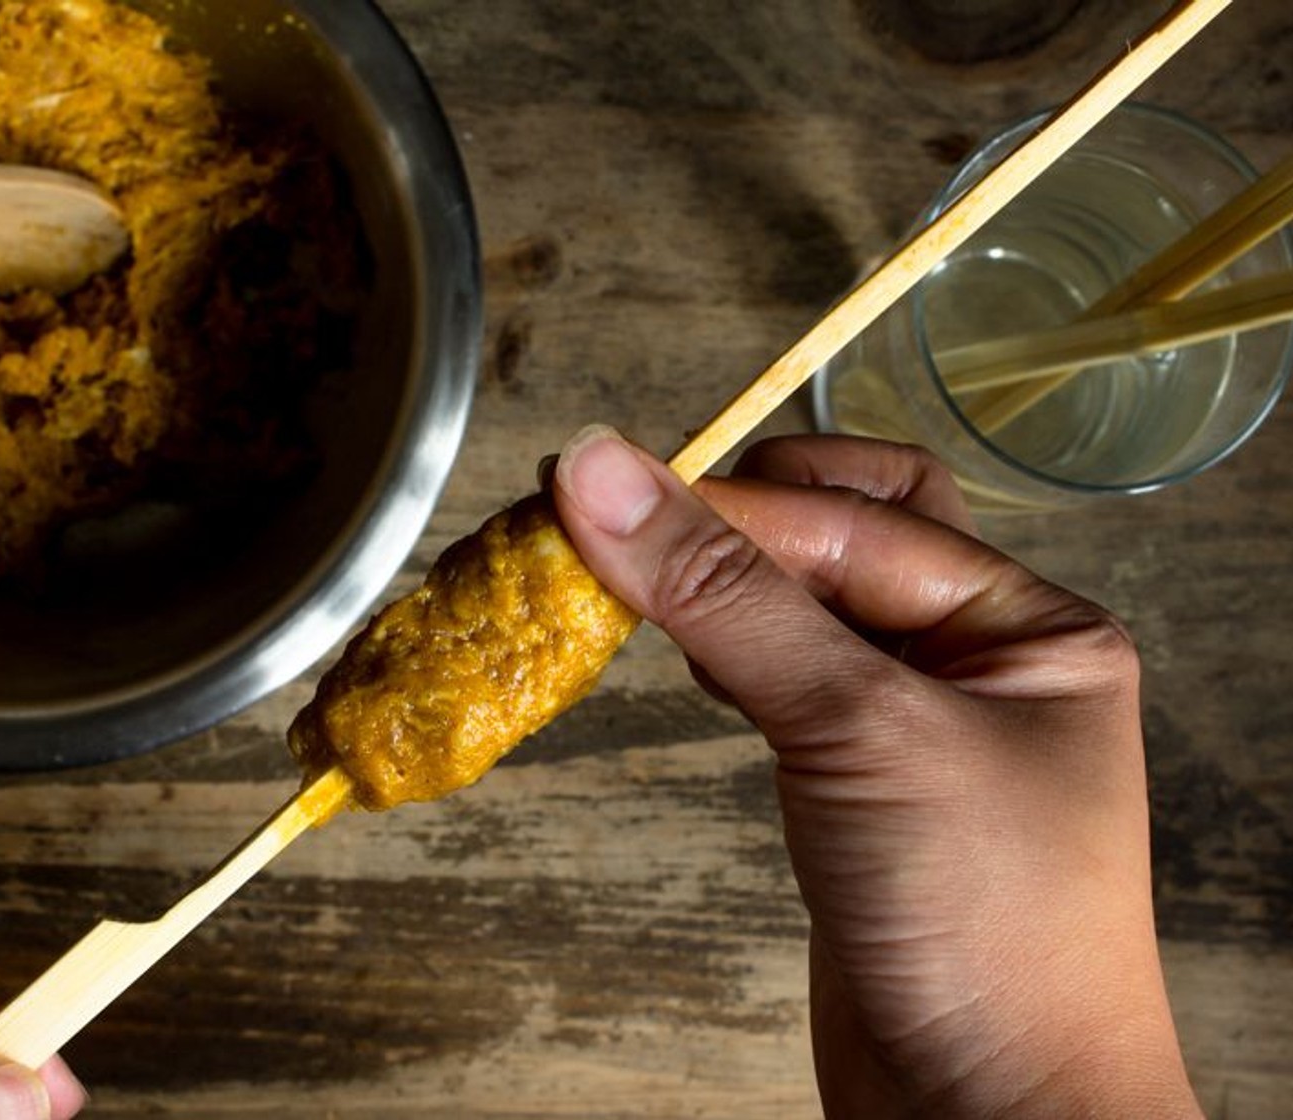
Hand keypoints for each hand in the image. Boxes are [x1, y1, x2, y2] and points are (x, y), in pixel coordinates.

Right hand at [552, 427, 1199, 1118]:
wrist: (992, 1118)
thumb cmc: (986, 931)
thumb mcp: (858, 731)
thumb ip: (726, 597)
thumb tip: (606, 475)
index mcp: (1027, 623)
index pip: (856, 516)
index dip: (725, 504)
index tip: (601, 487)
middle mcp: (981, 658)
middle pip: (850, 531)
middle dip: (743, 517)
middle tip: (635, 518)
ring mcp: (918, 721)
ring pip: (810, 604)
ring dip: (725, 582)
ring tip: (640, 582)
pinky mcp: (858, 782)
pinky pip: (789, 677)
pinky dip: (729, 651)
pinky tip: (689, 656)